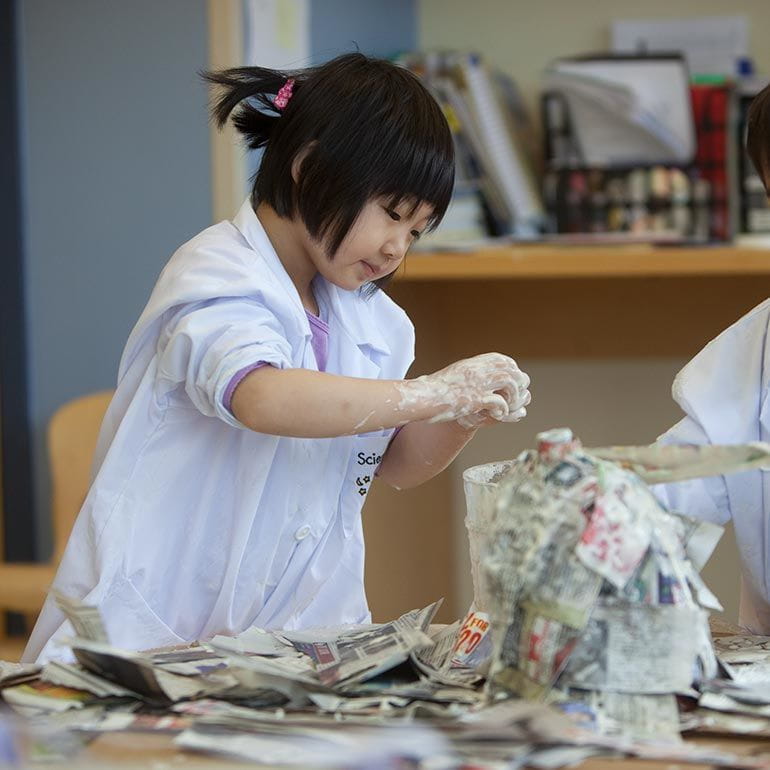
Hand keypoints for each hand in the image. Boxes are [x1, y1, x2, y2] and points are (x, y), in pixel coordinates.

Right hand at [398, 353, 529, 423]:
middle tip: (517, 395)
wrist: (423, 397)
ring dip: (514, 396)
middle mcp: (477, 371)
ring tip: (510, 406)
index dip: (512, 369)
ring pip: (509, 383)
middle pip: (510, 369)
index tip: (513, 380)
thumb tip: (480, 372)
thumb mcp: (455, 374)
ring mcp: (476, 385)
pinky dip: (503, 410)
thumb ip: (470, 372)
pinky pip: (499, 402)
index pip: (502, 360)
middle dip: (518, 382)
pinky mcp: (474, 400)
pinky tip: (499, 415)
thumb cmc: (435, 389)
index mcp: (472, 364)